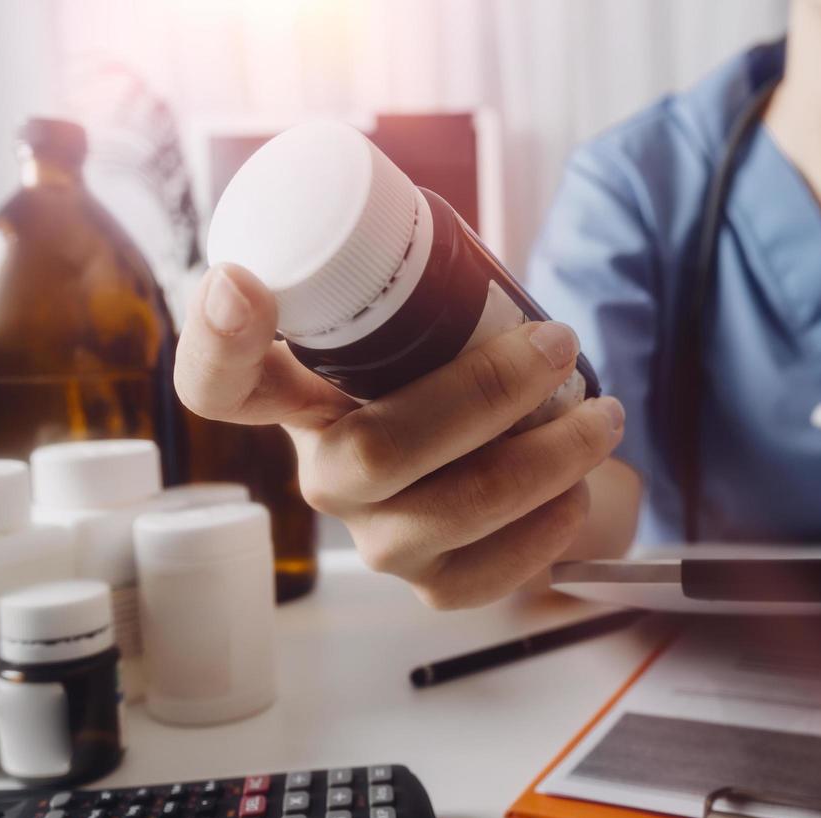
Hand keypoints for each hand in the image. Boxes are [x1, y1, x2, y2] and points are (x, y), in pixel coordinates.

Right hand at [174, 263, 629, 608]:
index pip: (219, 382)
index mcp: (299, 397)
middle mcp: (322, 473)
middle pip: (374, 451)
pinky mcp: (434, 584)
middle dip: (485, 392)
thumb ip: (416, 284)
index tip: (242, 284)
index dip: (217, 341)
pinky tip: (578, 490)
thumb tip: (433, 231)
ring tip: (603, 415)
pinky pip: (489, 571)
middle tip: (558, 343)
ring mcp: (374, 537)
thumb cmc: (459, 372)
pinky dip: (550, 524)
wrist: (518, 463)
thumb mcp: (426, 323)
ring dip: (545, 456)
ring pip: (450, 508)